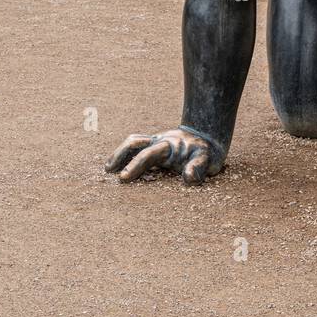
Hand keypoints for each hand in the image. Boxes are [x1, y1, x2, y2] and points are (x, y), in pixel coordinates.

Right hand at [105, 128, 222, 185]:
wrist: (208, 137)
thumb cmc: (208, 152)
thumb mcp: (208, 160)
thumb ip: (198, 168)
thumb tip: (189, 178)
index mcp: (168, 146)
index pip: (148, 155)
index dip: (135, 166)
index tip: (123, 177)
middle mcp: (159, 141)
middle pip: (135, 144)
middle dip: (120, 156)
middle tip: (108, 171)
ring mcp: (156, 142)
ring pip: (134, 142)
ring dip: (120, 153)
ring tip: (108, 168)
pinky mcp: (156, 146)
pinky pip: (138, 148)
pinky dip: (127, 154)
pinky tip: (120, 166)